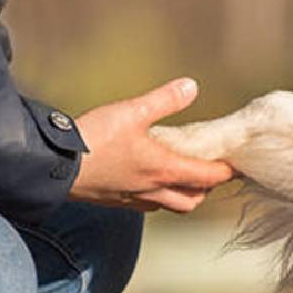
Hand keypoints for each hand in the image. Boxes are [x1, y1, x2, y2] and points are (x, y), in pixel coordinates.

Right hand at [69, 78, 235, 212]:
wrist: (54, 165)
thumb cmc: (94, 140)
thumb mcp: (131, 111)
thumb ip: (164, 100)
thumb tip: (191, 87)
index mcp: (164, 170)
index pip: (208, 177)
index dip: (226, 171)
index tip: (237, 164)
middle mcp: (153, 190)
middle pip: (192, 199)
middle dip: (205, 188)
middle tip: (210, 171)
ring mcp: (134, 199)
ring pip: (169, 205)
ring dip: (182, 194)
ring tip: (182, 175)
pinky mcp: (115, 201)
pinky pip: (146, 204)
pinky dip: (157, 195)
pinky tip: (148, 180)